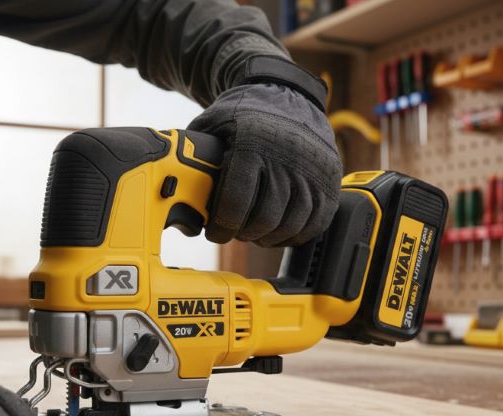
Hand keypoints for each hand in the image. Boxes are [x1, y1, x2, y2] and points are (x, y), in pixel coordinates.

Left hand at [188, 83, 342, 246]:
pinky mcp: (331, 178)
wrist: (287, 91)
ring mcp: (313, 169)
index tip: (216, 232)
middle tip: (235, 232)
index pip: (236, 203)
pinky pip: (317, 221)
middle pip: (264, 219)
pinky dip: (297, 233)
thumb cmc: (245, 112)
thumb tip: (171, 187)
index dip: (222, 226)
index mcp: (252, 144)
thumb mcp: (213, 123)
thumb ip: (193, 154)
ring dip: (270, 236)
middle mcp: (286, 157)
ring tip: (256, 232)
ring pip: (291, 225)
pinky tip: (281, 230)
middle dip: (244, 234)